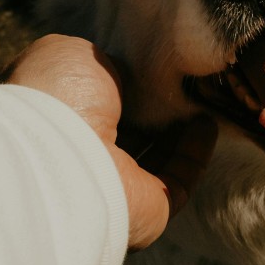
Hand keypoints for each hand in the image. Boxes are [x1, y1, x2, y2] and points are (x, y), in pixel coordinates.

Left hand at [0, 35, 216, 247]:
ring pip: (154, 159)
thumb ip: (103, 64)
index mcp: (56, 121)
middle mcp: (81, 156)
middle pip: (126, 132)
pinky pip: (178, 181)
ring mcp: (113, 186)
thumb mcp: (73, 56)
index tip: (151, 68)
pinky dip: (194, 155)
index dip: (124, 86)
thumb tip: (128, 78)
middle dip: (155, 111)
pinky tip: (207, 125)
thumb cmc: (57, 97)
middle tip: (185, 86)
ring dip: (180, 133)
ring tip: (204, 102)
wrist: (59, 155)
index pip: (95, 104)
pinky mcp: (146, 209)